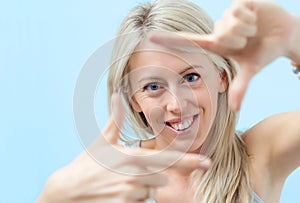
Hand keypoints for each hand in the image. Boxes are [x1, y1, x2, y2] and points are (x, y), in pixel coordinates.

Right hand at [37, 94, 210, 202]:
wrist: (68, 189)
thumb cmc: (87, 163)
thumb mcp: (102, 140)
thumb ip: (115, 119)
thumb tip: (118, 96)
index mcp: (132, 156)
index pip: (167, 159)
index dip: (189, 161)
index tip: (207, 162)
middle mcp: (135, 174)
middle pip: (162, 178)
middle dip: (153, 175)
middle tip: (131, 172)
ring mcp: (130, 192)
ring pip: (151, 191)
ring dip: (142, 186)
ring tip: (121, 181)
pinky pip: (140, 201)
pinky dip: (133, 197)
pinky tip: (118, 191)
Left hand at [150, 0, 298, 110]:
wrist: (284, 35)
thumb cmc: (263, 52)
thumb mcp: (250, 69)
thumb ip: (240, 86)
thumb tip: (235, 109)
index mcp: (216, 44)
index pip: (189, 41)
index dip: (170, 39)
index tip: (150, 37)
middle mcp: (218, 29)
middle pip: (219, 35)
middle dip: (238, 40)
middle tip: (248, 39)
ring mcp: (227, 15)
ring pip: (229, 24)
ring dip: (246, 29)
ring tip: (253, 28)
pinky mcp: (238, 2)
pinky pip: (238, 10)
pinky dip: (250, 16)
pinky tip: (255, 16)